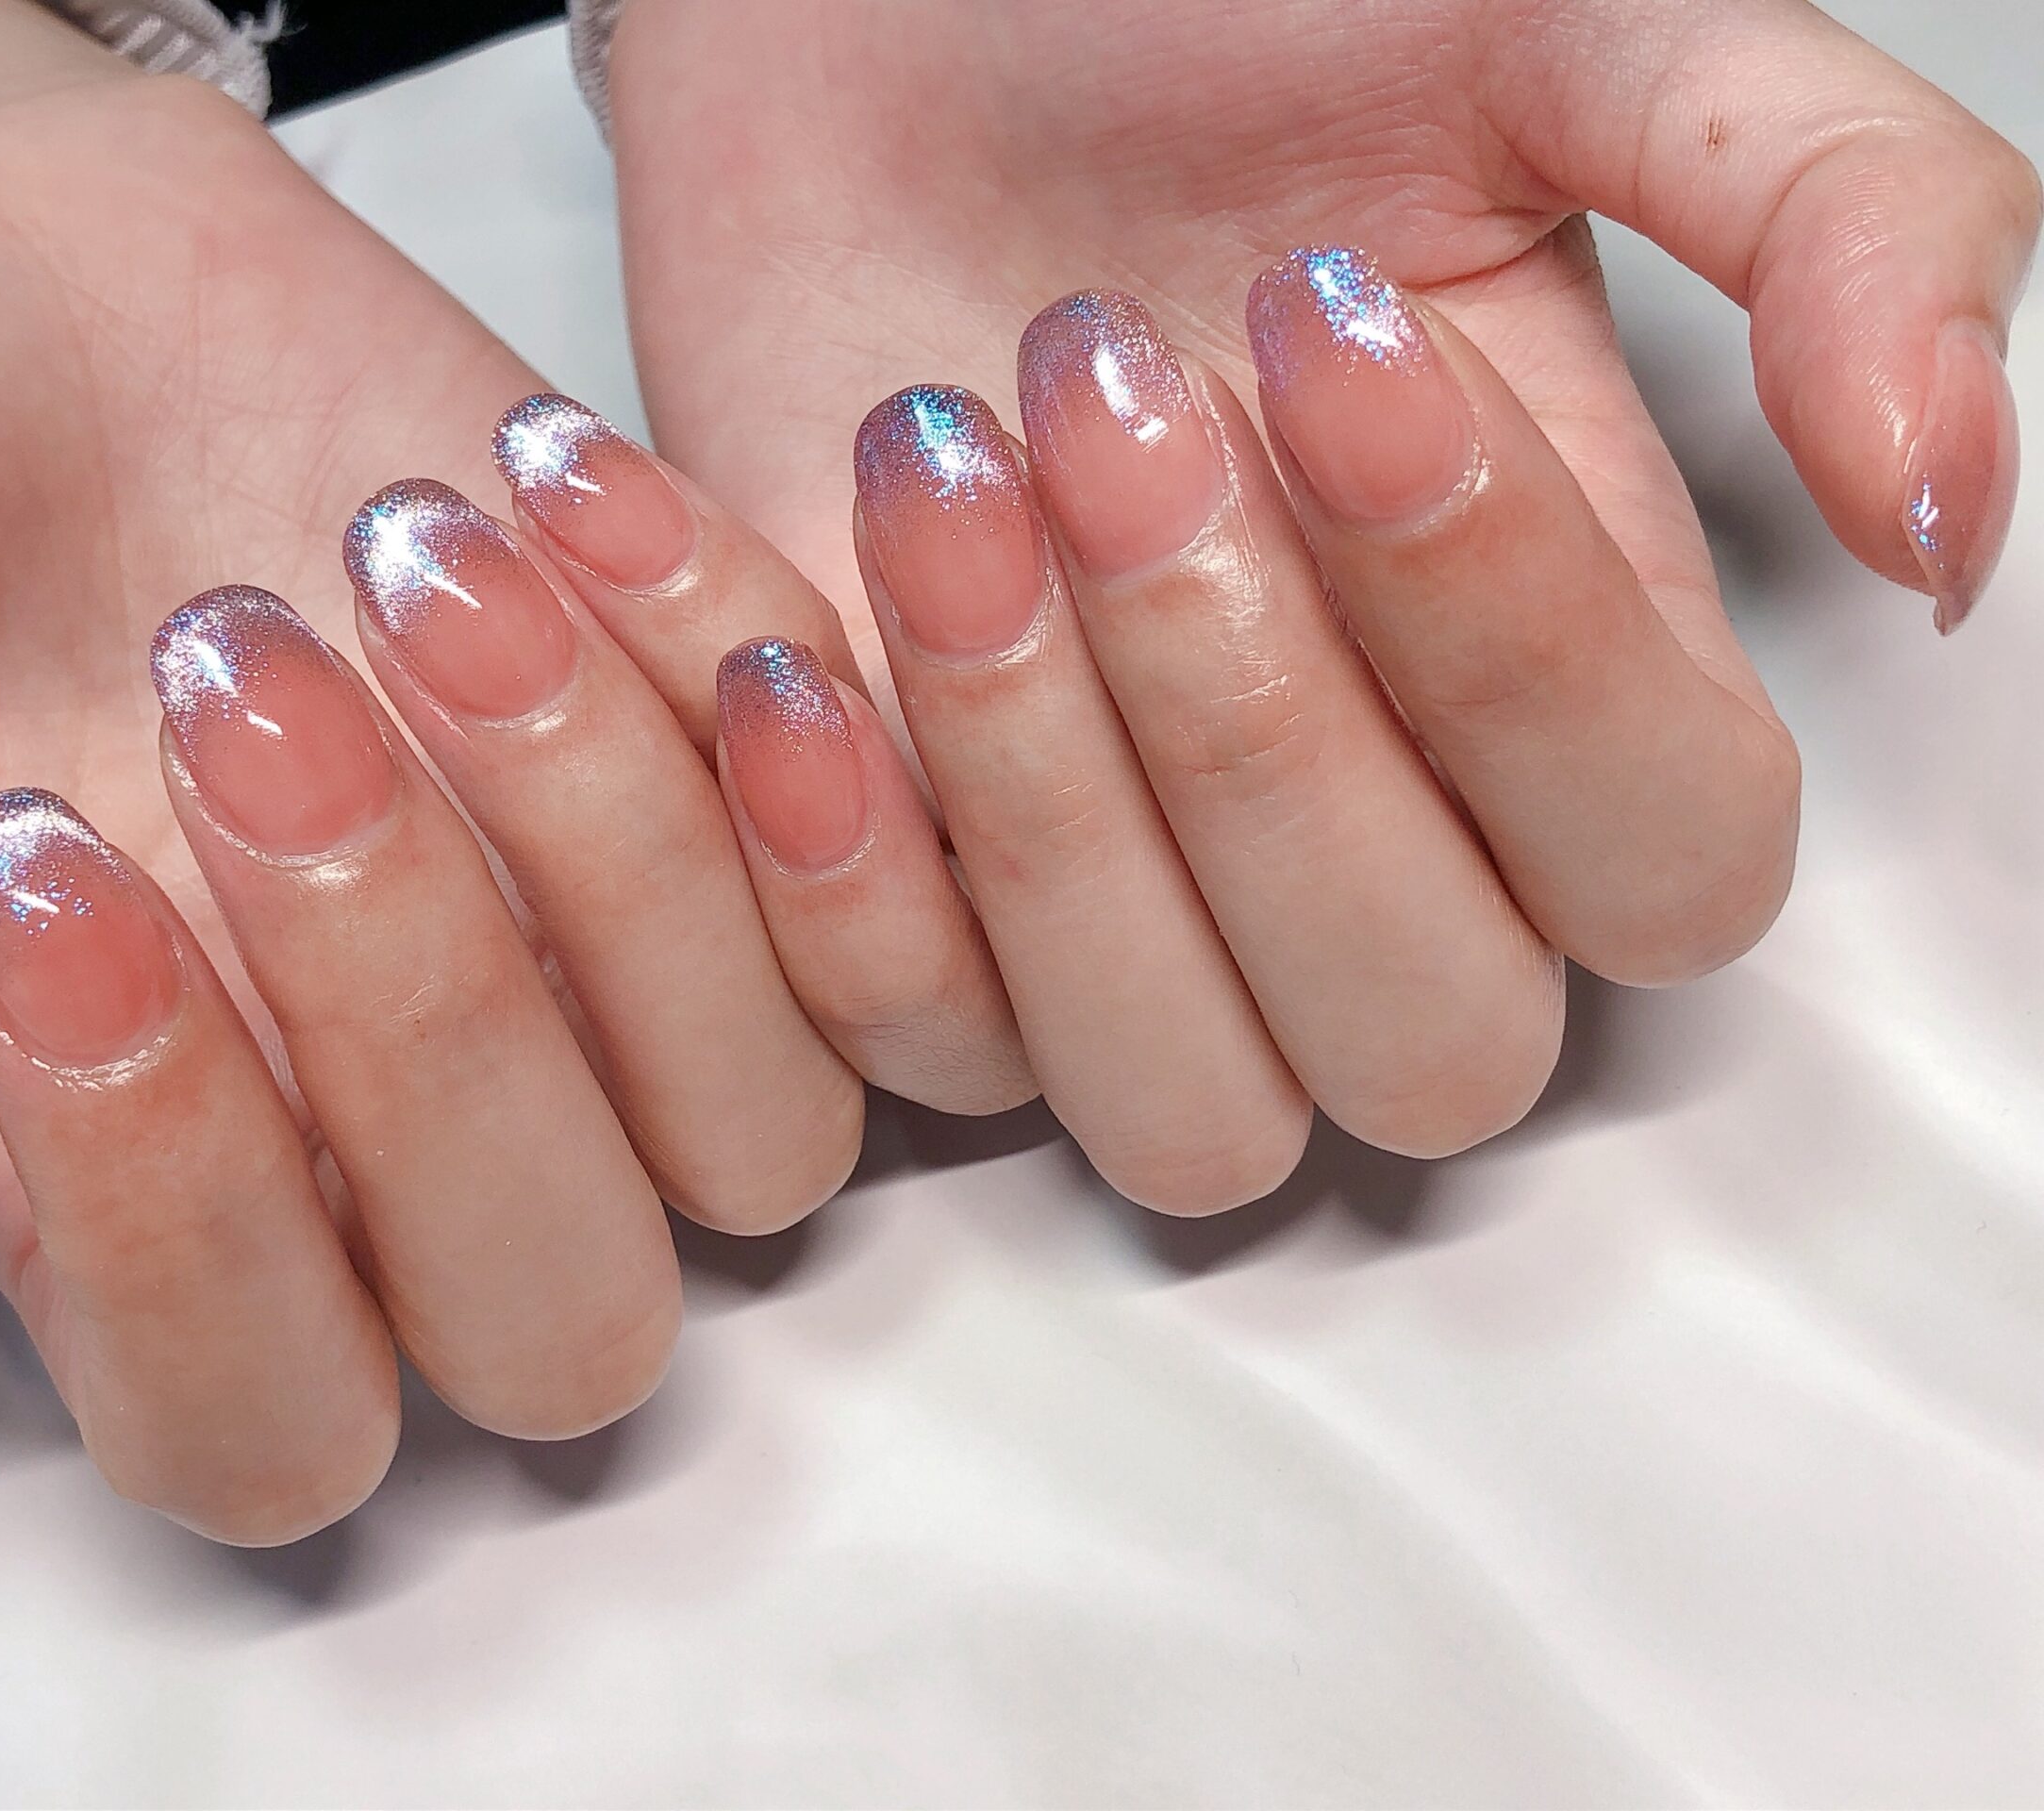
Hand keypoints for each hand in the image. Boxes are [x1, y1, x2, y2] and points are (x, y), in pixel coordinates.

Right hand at [0, 0, 864, 1542]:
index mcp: (135, 1201)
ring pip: (763, 1124)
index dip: (180, 1222)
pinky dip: (751, 676)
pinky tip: (549, 483)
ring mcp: (604, 982)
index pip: (251, 1411)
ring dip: (605, 840)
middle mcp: (396, 1138)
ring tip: (400, 553)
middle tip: (232, 683)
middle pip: (555, 1313)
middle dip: (418, 1010)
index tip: (24, 860)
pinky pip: (887, 862)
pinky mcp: (743, 798)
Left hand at [609, 0, 2036, 1206]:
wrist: (869, 14)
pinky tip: (785, 634)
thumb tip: (1946, 510)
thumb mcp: (1569, 29)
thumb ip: (1838, 220)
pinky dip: (832, 869)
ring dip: (1046, 808)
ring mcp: (1128, 911)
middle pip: (1425, 1042)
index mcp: (1567, 668)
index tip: (1349, 339)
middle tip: (1110, 393)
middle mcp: (1367, 841)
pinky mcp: (906, 917)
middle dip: (1256, 728)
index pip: (1664, 861)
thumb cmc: (1206, 25)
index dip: (1519, 650)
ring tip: (932, 467)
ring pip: (1176, 1102)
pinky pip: (908, 1057)